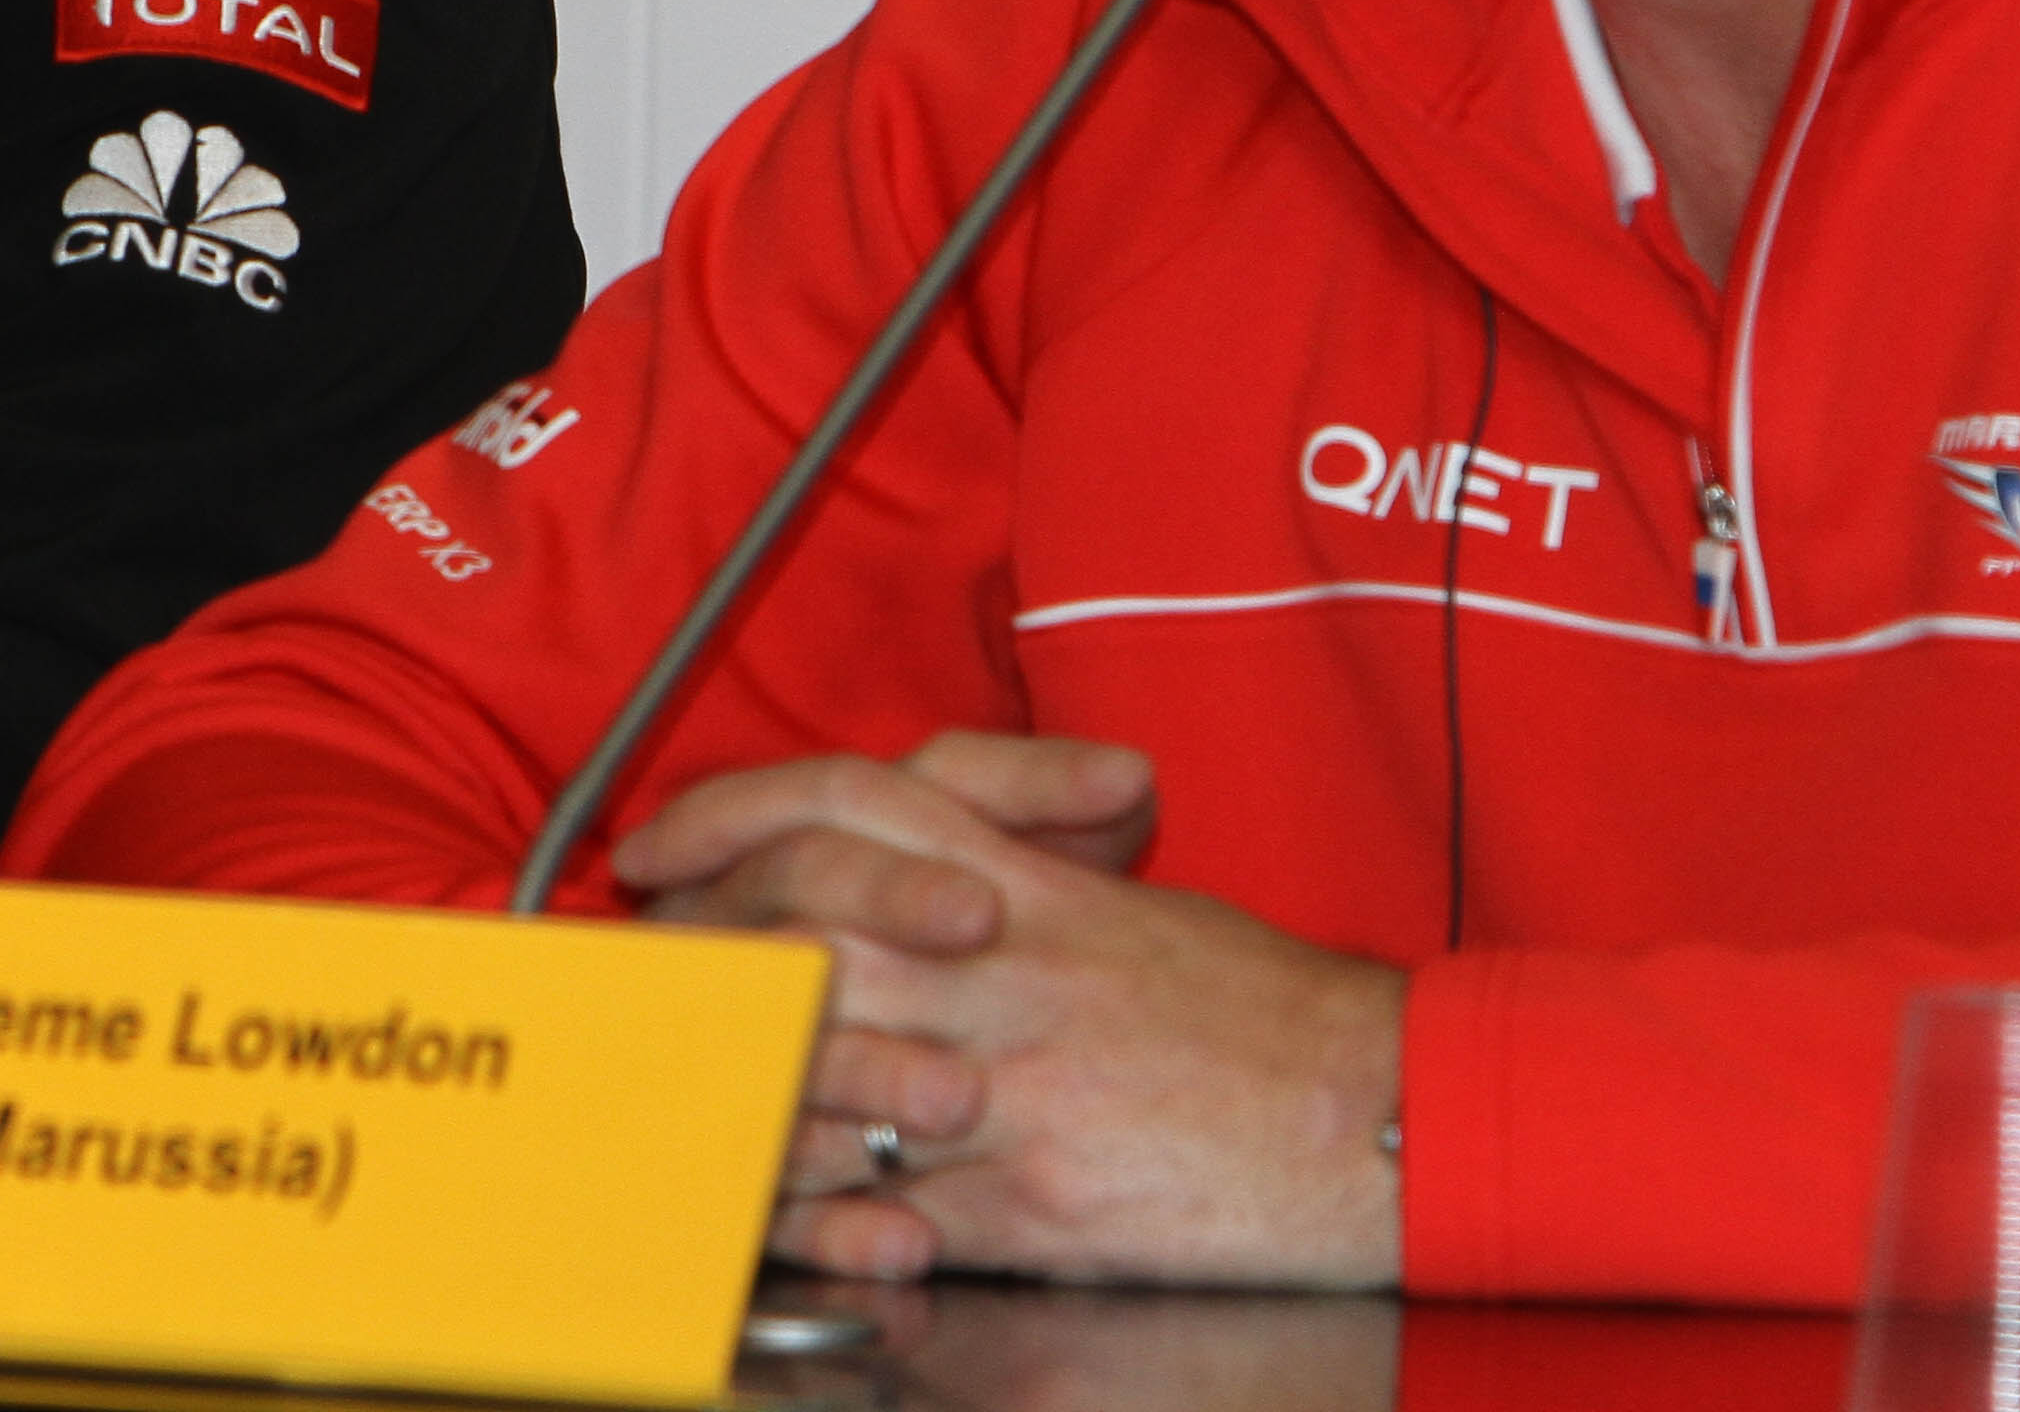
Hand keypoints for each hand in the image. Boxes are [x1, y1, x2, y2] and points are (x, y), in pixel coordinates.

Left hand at [618, 732, 1401, 1288]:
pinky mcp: (1029, 1202)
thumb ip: (1014, 863)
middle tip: (639, 987)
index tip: (658, 854)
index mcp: (1026, 884)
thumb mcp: (1130, 902)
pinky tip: (780, 1210)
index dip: (725, 818)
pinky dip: (816, 1211)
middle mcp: (1003, 970)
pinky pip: (883, 1205)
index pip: (842, 807)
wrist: (1380, 1112)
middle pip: (795, 935)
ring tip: (678, 1100)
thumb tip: (909, 874)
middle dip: (697, 962)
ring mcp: (1010, 1087)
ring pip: (816, 1072)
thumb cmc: (1264, 1016)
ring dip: (736, 1091)